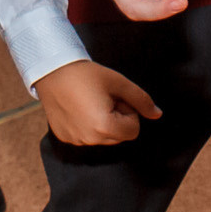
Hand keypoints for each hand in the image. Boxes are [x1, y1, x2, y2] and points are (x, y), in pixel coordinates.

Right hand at [35, 58, 161, 145]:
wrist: (52, 71)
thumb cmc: (87, 75)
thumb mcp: (119, 83)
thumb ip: (141, 100)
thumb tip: (157, 114)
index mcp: (104, 127)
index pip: (133, 130)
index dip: (129, 112)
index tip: (115, 98)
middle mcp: (89, 139)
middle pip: (119, 136)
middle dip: (117, 119)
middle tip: (103, 99)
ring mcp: (75, 140)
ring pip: (103, 138)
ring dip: (103, 123)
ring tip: (90, 102)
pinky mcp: (65, 137)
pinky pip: (86, 137)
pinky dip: (87, 125)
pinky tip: (79, 108)